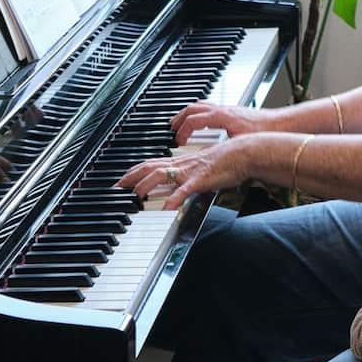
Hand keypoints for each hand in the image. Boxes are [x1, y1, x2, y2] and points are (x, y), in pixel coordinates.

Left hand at [115, 141, 246, 209]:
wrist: (244, 152)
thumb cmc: (228, 160)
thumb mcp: (203, 168)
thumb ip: (190, 176)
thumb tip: (181, 186)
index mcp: (182, 161)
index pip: (152, 164)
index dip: (134, 171)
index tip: (122, 180)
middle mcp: (182, 164)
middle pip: (149, 167)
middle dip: (130, 178)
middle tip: (116, 189)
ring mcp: (190, 171)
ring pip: (161, 175)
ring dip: (146, 186)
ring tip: (135, 197)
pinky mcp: (201, 180)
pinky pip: (184, 190)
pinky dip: (174, 199)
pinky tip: (166, 209)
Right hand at [169, 101, 279, 143]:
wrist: (282, 124)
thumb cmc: (263, 132)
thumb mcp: (237, 144)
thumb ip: (219, 150)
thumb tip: (206, 159)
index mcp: (220, 116)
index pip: (192, 120)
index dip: (181, 131)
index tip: (177, 141)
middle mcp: (222, 110)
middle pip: (192, 108)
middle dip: (179, 118)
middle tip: (172, 129)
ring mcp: (228, 109)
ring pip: (201, 105)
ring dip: (189, 113)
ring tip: (182, 123)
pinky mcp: (234, 111)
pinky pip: (210, 107)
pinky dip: (201, 113)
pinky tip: (203, 123)